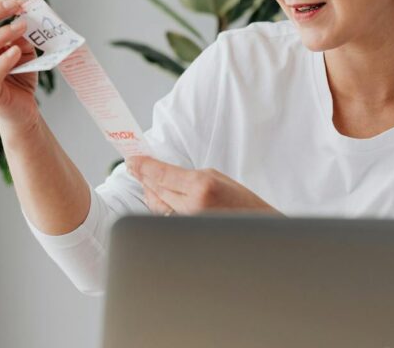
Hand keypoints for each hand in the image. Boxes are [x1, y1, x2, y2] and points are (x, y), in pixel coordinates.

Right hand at [0, 0, 40, 128]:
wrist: (23, 111)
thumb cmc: (20, 76)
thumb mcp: (24, 49)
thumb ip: (23, 35)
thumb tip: (27, 17)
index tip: (21, 2)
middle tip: (17, 7)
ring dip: (0, 34)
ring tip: (22, 27)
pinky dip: (2, 61)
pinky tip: (16, 52)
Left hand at [127, 156, 282, 216]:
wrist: (259, 228)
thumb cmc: (242, 203)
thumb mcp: (217, 178)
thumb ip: (187, 177)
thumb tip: (160, 174)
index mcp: (201, 187)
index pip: (161, 174)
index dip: (144, 166)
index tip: (133, 159)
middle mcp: (192, 207)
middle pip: (155, 189)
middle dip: (143, 176)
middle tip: (133, 166)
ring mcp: (188, 224)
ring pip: (156, 205)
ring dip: (149, 191)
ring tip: (145, 179)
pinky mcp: (186, 234)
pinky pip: (165, 218)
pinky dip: (159, 206)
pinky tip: (156, 197)